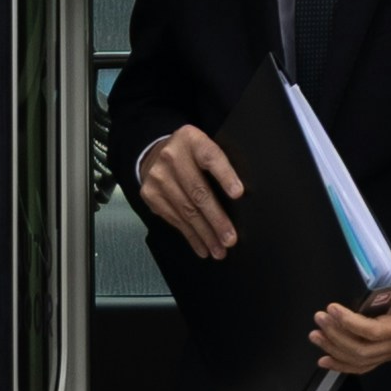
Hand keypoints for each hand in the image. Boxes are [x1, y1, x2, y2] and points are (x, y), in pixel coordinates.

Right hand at [133, 126, 244, 260]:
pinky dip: (191, 236)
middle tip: (230, 239)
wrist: (154, 153)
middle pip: (198, 192)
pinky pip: (174, 219)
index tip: (238, 194)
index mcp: (191, 139)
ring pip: (186, 211)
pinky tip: (202, 247)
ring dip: (205, 234)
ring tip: (219, 250)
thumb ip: (218, 164)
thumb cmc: (191, 155)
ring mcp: (158, 177)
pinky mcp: (150, 195)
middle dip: (216, 219)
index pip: (210, 157)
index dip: (225, 176)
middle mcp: (171, 157)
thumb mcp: (204, 147)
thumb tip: (240, 198)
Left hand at [311, 253, 390, 375]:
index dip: (351, 323)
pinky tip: (326, 359)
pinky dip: (342, 364)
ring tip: (316, 335)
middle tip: (320, 319)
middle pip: (364, 350)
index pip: (376, 332)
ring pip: (360, 360)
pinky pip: (362, 365)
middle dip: (337, 336)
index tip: (333, 310)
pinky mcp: (384, 353)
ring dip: (334, 350)